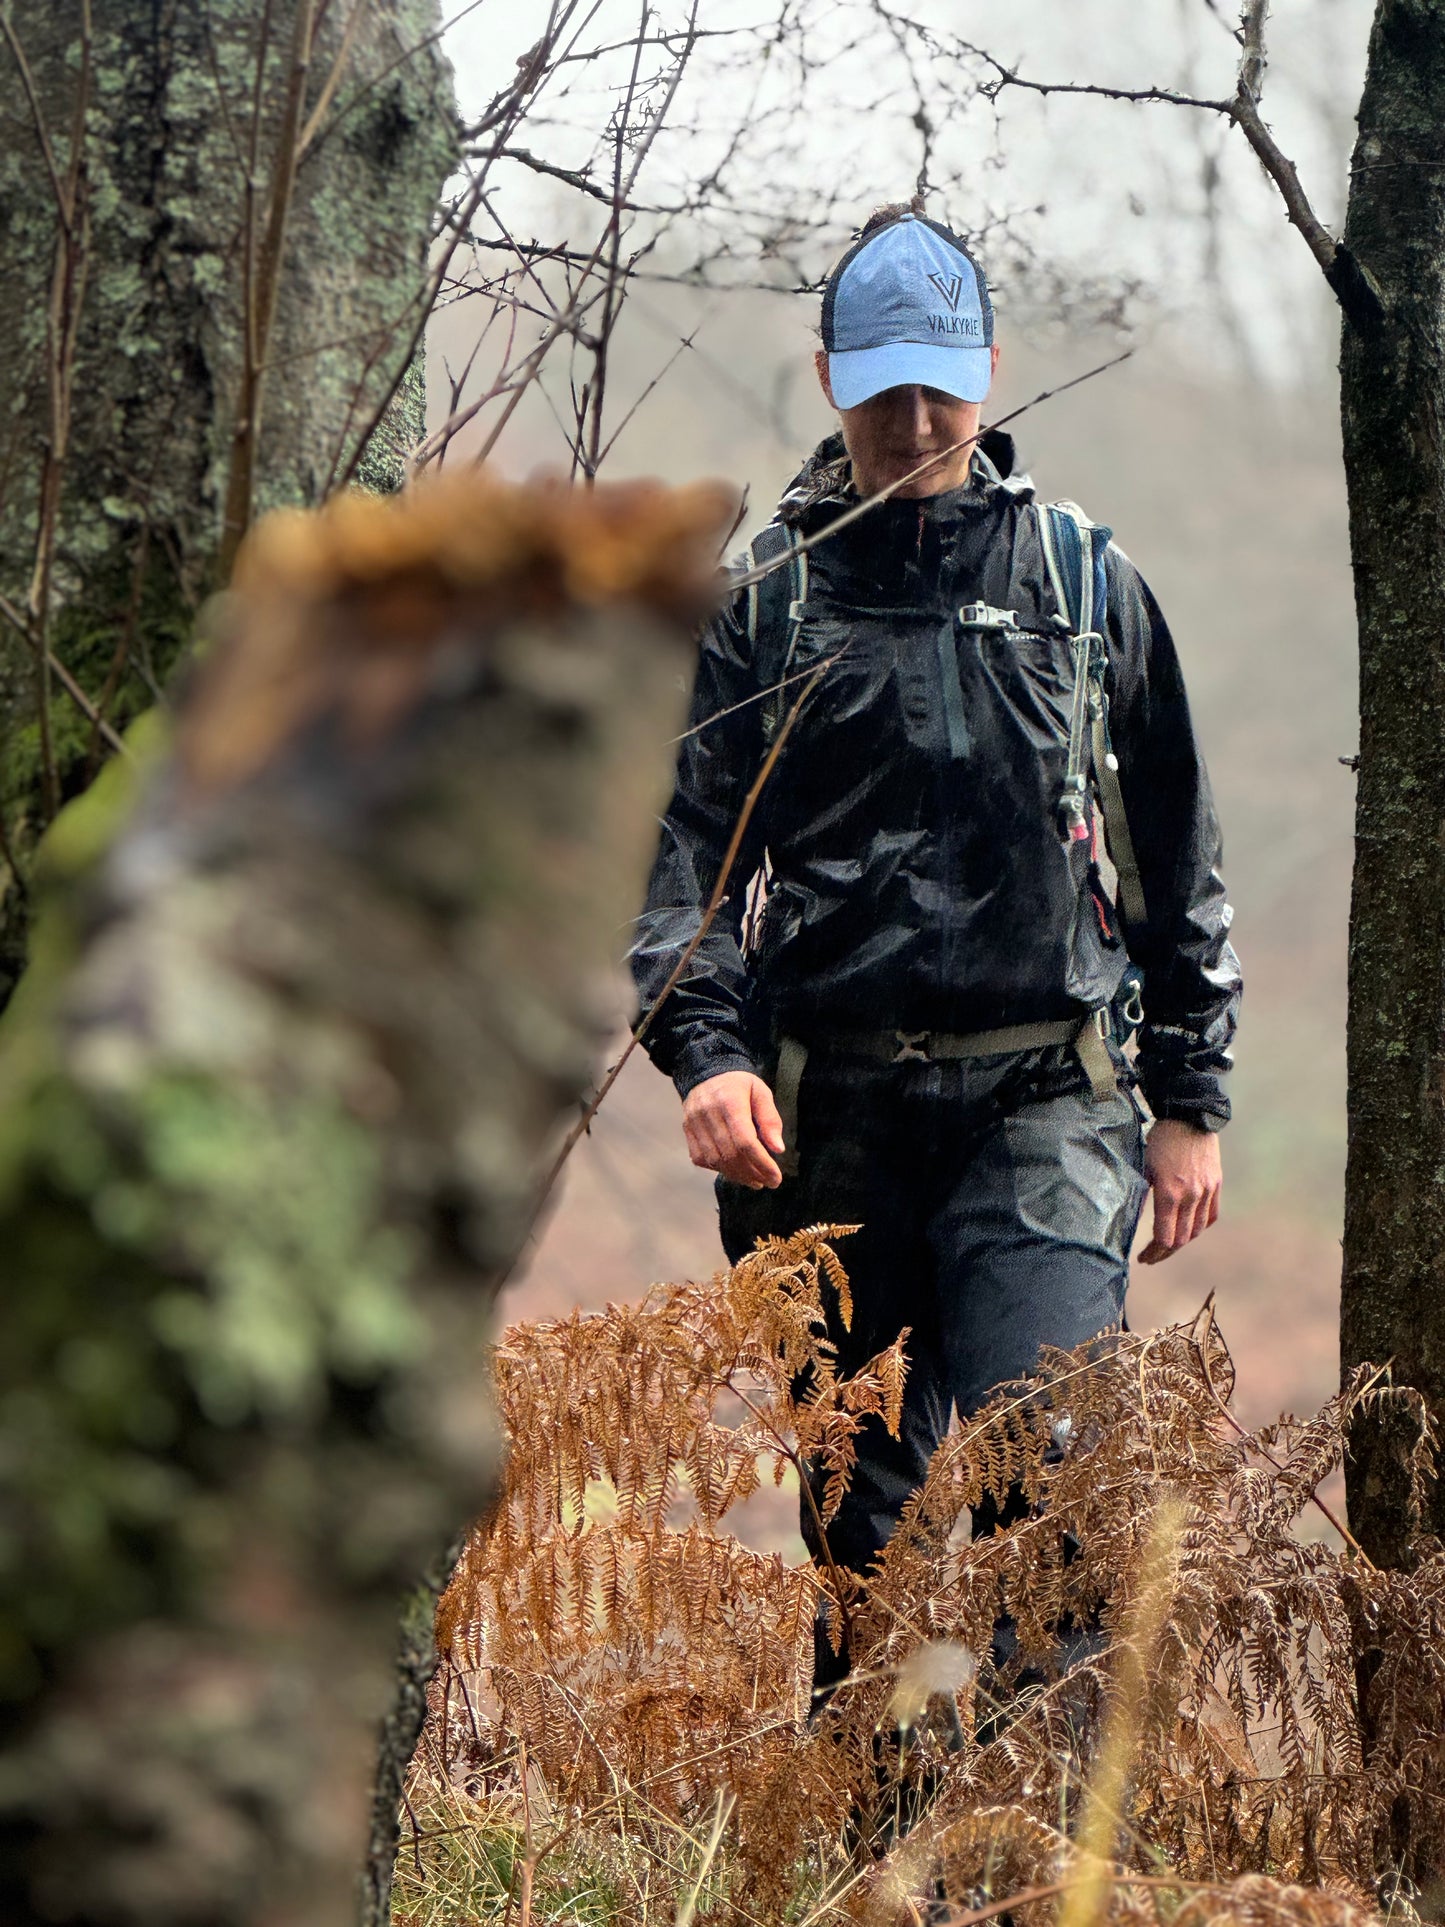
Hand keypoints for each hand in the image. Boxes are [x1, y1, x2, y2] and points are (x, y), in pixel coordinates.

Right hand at [682, 1071, 786, 1188]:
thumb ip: (770, 1119)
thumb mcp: (761, 1093)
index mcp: (730, 1101)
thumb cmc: (740, 1084)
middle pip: (730, 1154)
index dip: (761, 1163)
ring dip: (737, 1175)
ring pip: (715, 1160)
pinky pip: (700, 1158)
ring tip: (755, 1180)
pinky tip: (734, 1171)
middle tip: (768, 1182)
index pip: (745, 1141)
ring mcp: (694, 1122)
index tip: (775, 1177)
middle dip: (752, 1173)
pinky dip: (718, 1169)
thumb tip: (778, 1149)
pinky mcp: (687, 1130)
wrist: (707, 1071)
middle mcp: (708, 1113)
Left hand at [1137, 1117, 1220, 1264]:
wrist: (1189, 1117)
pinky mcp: (1216, 1185)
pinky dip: (1200, 1226)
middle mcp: (1191, 1196)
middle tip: (1152, 1256)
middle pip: (1181, 1239)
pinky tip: (1189, 1228)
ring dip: (1182, 1241)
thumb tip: (1130, 1220)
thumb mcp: (1142, 1166)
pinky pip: (1211, 1216)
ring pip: (1197, 1230)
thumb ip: (1139, 1196)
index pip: (1165, 1237)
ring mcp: (1206, 1191)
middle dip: (1165, 1252)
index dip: (1154, 1252)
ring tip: (1168, 1244)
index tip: (1143, 1258)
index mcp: (1169, 1193)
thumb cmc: (1160, 1140)